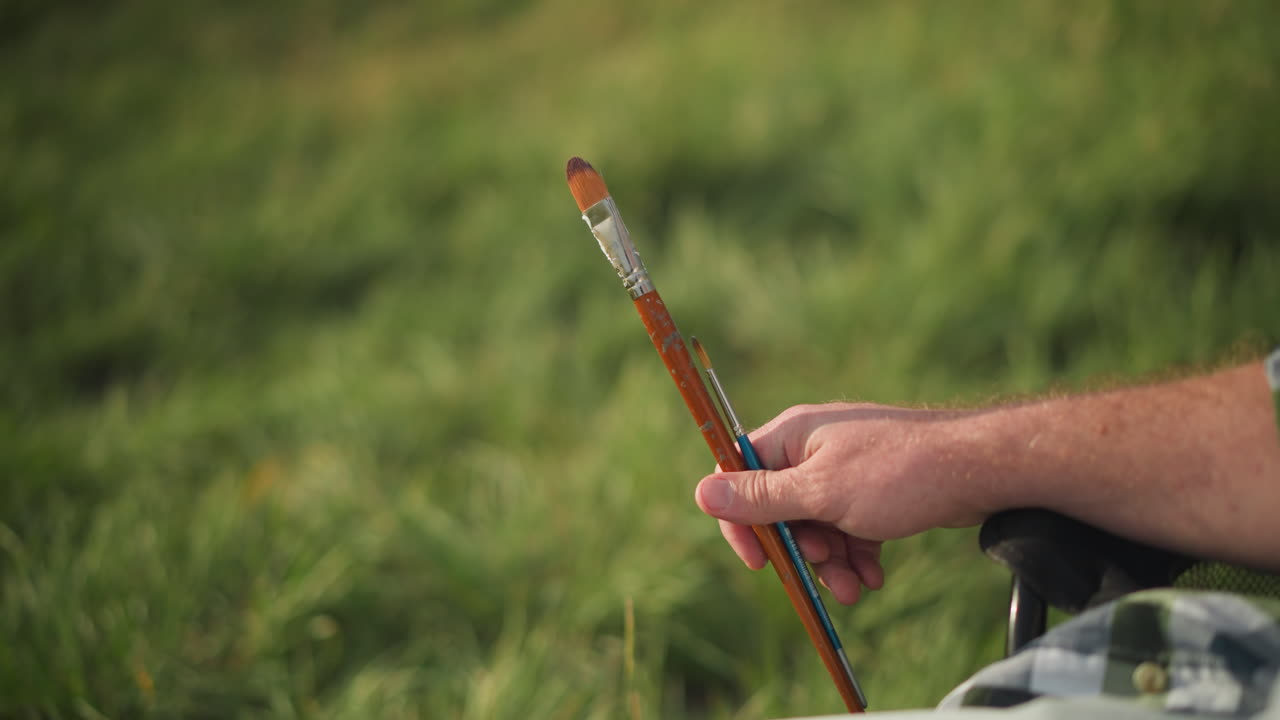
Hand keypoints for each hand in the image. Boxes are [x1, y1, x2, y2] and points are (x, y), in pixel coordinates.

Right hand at [694, 403, 992, 603]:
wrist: (979, 470)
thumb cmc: (898, 474)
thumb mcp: (821, 493)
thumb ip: (761, 497)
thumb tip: (702, 492)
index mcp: (792, 435)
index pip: (739, 474)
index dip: (741, 520)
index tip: (759, 560)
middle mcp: (813, 446)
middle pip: (780, 506)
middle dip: (800, 550)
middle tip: (825, 573)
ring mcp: (844, 467)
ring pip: (816, 523)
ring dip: (831, 561)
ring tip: (856, 589)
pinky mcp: (872, 487)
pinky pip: (847, 525)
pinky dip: (856, 552)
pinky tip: (874, 576)